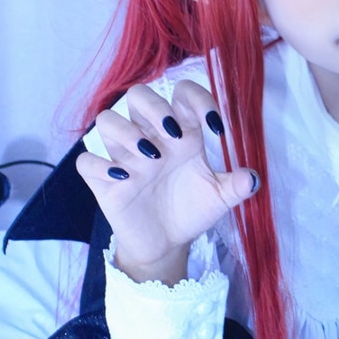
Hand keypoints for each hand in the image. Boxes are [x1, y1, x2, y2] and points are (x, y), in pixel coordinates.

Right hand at [76, 79, 256, 283]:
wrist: (167, 243)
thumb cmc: (191, 210)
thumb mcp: (220, 199)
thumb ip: (237, 185)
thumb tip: (252, 177)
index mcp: (181, 133)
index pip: (183, 94)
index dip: (200, 100)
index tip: (217, 128)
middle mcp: (150, 137)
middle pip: (137, 95)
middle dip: (154, 106)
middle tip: (175, 136)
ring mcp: (124, 156)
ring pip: (106, 120)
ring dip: (126, 132)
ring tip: (151, 157)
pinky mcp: (103, 181)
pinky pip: (86, 162)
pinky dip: (100, 165)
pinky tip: (124, 178)